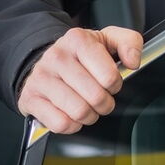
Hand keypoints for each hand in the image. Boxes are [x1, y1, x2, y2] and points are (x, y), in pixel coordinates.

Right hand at [17, 26, 142, 133]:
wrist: (44, 61)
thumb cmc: (79, 54)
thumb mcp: (107, 39)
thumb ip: (130, 42)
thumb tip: (133, 61)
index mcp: (78, 40)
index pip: (109, 76)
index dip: (115, 84)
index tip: (110, 83)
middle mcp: (57, 57)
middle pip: (95, 97)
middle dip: (105, 104)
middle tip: (101, 99)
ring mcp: (41, 78)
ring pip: (79, 112)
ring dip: (90, 116)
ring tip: (88, 107)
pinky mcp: (31, 98)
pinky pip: (60, 124)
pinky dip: (71, 125)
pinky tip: (71, 113)